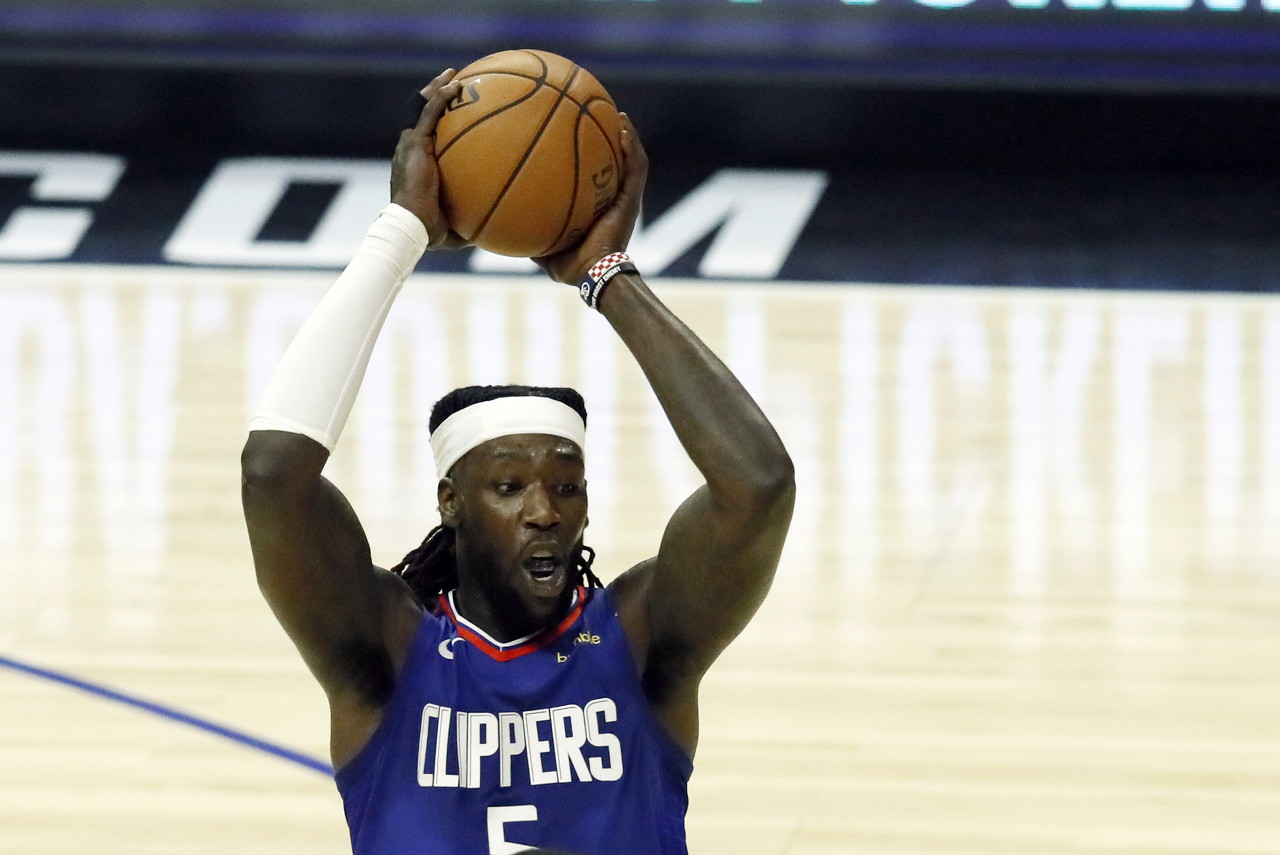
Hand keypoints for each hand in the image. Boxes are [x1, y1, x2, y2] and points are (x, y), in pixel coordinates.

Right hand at [391, 70, 469, 249]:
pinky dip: (441, 97)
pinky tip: (456, 85)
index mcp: (417, 165)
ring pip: (422, 108)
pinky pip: (429, 113)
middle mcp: (411, 150)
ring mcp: (411, 145)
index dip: (437, 123)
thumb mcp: (458, 222)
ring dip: (437, 89)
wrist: (412, 227)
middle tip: (454, 85)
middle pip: (421, 116)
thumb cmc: (432, 231)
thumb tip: (500, 228)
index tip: (453, 115)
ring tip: (453, 75)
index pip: (426, 138)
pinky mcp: (414, 144)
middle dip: (435, 98)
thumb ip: (474, 219)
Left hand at [533, 112, 648, 283]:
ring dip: (629, 138)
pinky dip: (633, 149)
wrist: (593, 274)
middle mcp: (613, 200)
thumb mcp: (541, 245)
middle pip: (617, 163)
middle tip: (601, 115)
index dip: (593, 156)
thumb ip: (526, 231)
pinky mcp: (632, 201)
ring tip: (620, 117)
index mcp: (597, 207)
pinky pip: (636, 169)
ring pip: (632, 162)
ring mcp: (625, 200)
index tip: (580, 134)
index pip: (597, 176)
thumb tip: (498, 223)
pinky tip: (624, 130)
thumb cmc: (570, 265)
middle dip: (612, 139)